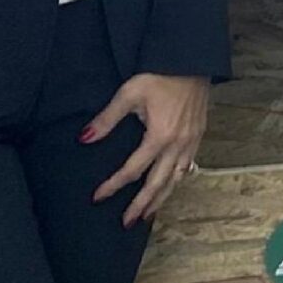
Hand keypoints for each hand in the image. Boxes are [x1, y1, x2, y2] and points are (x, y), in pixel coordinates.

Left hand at [85, 72, 210, 225]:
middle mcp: (178, 144)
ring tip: (148, 214)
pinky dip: (177, 181)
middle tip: (126, 222)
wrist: (191, 60)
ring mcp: (191, 142)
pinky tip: (171, 186)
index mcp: (160, 136)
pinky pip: (188, 167)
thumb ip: (107, 119)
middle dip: (141, 205)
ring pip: (176, 179)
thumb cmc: (160, 75)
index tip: (98, 197)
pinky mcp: (198, 135)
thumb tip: (84, 139)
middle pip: (158, 183)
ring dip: (161, 198)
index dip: (114, 185)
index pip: (133, 169)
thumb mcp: (129, 93)